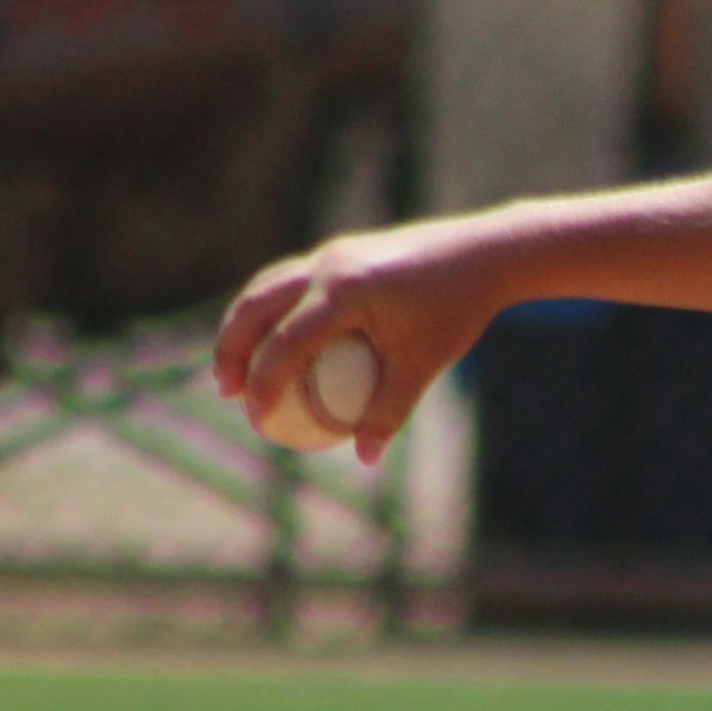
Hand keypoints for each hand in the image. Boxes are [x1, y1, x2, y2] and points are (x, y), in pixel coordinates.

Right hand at [211, 212, 506, 466]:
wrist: (485, 254)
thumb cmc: (457, 310)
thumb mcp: (424, 364)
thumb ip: (390, 410)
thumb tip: (364, 458)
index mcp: (343, 291)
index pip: (285, 342)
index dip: (263, 383)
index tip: (257, 420)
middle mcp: (327, 265)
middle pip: (256, 306)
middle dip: (232, 349)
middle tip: (227, 392)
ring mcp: (331, 253)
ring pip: (266, 286)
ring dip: (244, 324)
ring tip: (237, 367)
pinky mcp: (340, 252)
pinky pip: (289, 280)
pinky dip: (271, 309)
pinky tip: (273, 340)